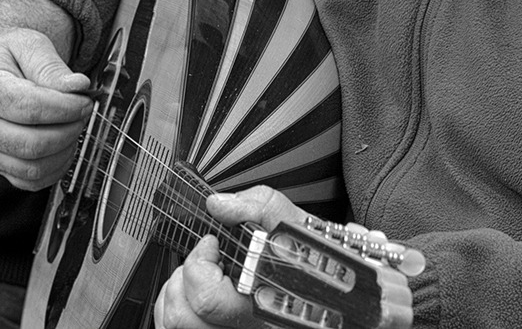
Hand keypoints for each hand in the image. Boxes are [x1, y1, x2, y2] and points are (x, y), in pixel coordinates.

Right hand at [0, 22, 93, 189]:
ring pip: (33, 167)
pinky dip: (54, 170)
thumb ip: (52, 67)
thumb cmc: (3, 54)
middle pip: (33, 144)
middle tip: (83, 111)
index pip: (30, 109)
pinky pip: (29, 181)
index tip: (85, 99)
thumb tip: (78, 87)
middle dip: (69, 129)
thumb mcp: (27, 45)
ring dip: (65, 150)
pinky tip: (63, 146)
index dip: (66, 107)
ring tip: (73, 125)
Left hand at [154, 186, 417, 328]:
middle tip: (201, 259)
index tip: (211, 243)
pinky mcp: (233, 326)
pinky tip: (196, 290)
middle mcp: (250, 323)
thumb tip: (218, 204)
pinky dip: (179, 307)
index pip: (208, 299)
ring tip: (195, 275)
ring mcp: (240, 327)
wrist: (345, 287)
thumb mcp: (293, 220)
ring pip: (178, 325)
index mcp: (263, 300)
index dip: (198, 264)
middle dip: (181, 279)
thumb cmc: (320, 255)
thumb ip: (256, 207)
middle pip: (183, 318)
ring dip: (176, 294)